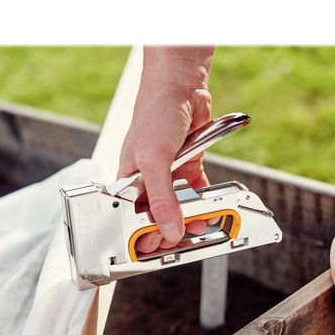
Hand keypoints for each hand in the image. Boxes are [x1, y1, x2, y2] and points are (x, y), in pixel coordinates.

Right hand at [118, 46, 214, 253]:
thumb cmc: (154, 115)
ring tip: (198, 226)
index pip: (131, 217)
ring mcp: (168, 173)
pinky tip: (207, 210)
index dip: (140, 234)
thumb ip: (162, 198)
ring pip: (178, 204)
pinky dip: (202, 201)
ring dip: (188, 216)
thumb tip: (169, 227)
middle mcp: (147, 179)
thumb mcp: (154, 161)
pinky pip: (195, 190)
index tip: (154, 248)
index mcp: (128, 180)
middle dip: (168, 229)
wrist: (181, 86)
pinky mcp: (187, 165)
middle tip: (179, 240)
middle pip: (156, 214)